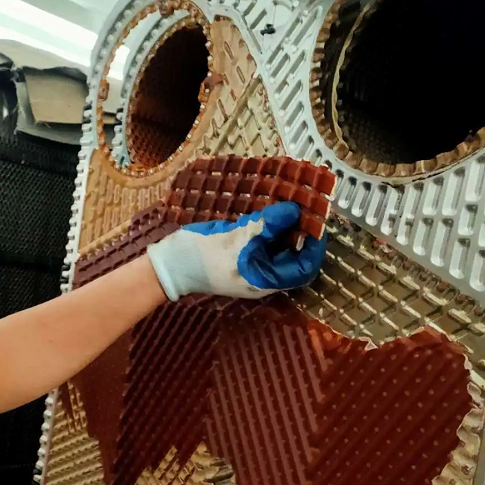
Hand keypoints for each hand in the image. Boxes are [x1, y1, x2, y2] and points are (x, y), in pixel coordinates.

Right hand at [147, 201, 326, 300]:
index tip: (316, 222)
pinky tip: (270, 210)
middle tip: (305, 207)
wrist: (168, 264)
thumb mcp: (236, 240)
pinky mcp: (241, 252)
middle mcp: (263, 274)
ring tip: (290, 204)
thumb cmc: (201, 258)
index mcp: (264, 280)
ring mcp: (251, 264)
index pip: (303, 268)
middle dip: (301, 232)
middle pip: (294, 256)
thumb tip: (294, 211)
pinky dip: (269, 225)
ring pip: (279, 246)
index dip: (314, 247)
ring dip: (286, 226)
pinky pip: (263, 239)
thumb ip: (266, 227)